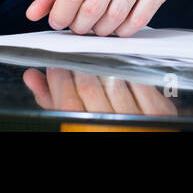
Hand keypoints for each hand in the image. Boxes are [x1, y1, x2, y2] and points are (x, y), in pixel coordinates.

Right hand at [23, 68, 178, 116]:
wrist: (138, 137)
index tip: (57, 64)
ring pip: (114, 80)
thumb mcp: (71, 121)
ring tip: (94, 58)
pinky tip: (119, 66)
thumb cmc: (99, 127)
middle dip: (78, 66)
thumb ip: (52, 101)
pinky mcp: (159, 113)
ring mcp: (138, 120)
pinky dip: (128, 69)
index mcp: (84, 131)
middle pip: (89, 87)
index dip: (59, 77)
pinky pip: (140, 81)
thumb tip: (33, 77)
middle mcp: (111, 127)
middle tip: (73, 56)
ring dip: (102, 63)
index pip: (67, 100)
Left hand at [25, 0, 187, 35]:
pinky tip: (118, 26)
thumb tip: (33, 13)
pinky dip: (124, 30)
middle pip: (93, 7)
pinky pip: (140, 18)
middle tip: (79, 26)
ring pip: (116, 16)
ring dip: (102, 30)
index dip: (61, 13)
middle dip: (80, 25)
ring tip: (98, 26)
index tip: (58, 22)